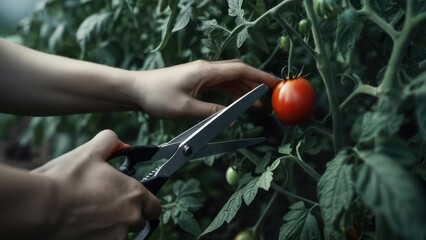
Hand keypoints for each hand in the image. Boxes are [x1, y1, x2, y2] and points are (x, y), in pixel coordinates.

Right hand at [31, 130, 160, 239]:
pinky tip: (80, 228)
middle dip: (125, 216)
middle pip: (137, 222)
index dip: (144, 204)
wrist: (39, 208)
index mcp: (134, 194)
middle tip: (104, 207)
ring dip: (109, 229)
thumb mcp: (89, 152)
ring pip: (120, 235)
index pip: (154, 207)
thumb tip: (116, 140)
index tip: (133, 202)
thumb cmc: (65, 180)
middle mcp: (130, 218)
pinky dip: (96, 237)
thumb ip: (109, 142)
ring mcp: (116, 238)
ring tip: (87, 217)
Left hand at [130, 59, 277, 118]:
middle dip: (256, 83)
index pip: (240, 71)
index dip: (260, 77)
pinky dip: (232, 93)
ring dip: (245, 90)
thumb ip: (210, 113)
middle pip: (239, 73)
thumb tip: (231, 118)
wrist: (137, 90)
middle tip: (272, 95)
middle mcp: (206, 70)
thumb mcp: (185, 108)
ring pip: (230, 80)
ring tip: (257, 105)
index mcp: (206, 72)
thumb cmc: (157, 96)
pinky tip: (237, 103)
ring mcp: (202, 75)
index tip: (276, 84)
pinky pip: (220, 85)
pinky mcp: (197, 81)